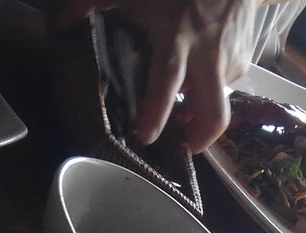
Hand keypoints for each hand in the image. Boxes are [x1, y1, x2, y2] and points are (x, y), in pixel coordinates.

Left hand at [60, 0, 259, 152]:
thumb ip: (97, 3)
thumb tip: (62, 23)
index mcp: (176, 38)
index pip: (167, 79)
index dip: (157, 109)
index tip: (148, 136)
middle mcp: (206, 55)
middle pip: (214, 113)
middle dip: (201, 138)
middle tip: (185, 146)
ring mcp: (228, 61)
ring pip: (217, 101)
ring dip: (200, 108)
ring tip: (187, 103)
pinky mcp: (243, 63)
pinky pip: (224, 83)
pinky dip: (211, 84)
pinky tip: (201, 67)